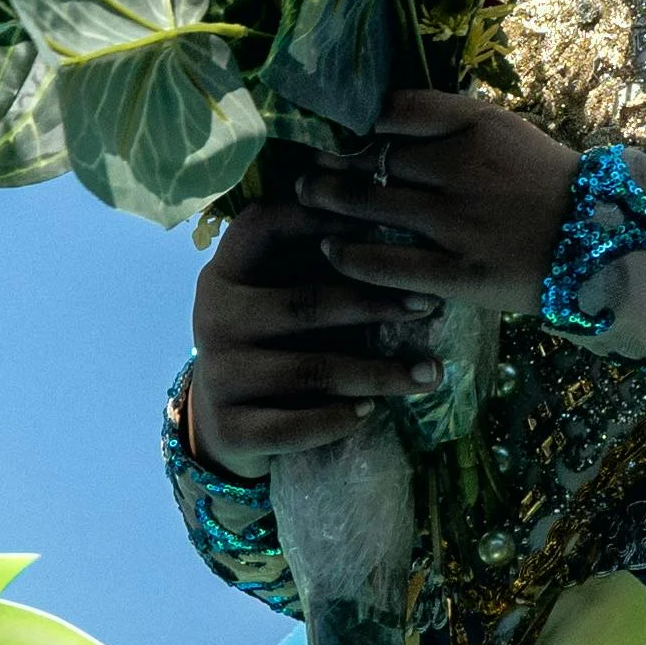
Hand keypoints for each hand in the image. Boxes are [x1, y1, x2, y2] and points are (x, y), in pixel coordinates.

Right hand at [187, 179, 442, 470]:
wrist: (231, 420)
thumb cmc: (280, 340)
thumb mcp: (287, 290)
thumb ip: (326, 261)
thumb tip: (408, 223)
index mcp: (228, 270)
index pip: (267, 225)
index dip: (324, 216)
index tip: (388, 217)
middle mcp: (214, 316)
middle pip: (303, 304)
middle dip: (373, 303)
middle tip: (431, 303)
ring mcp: (218, 374)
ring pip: (308, 371)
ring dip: (376, 374)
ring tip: (429, 373)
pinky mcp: (229, 428)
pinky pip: (291, 427)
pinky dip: (335, 420)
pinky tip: (371, 412)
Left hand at [280, 91, 580, 318]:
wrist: (602, 243)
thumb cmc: (550, 183)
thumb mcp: (508, 132)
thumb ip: (451, 122)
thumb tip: (386, 116)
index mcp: (477, 125)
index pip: (395, 108)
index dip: (355, 116)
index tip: (336, 125)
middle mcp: (462, 168)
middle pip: (371, 157)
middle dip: (329, 162)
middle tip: (307, 167)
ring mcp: (456, 223)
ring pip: (368, 205)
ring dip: (327, 201)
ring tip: (308, 198)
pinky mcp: (456, 273)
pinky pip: (384, 263)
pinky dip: (349, 256)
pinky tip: (331, 250)